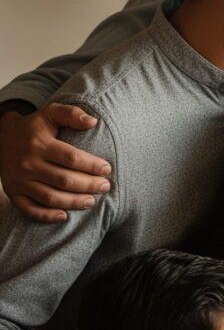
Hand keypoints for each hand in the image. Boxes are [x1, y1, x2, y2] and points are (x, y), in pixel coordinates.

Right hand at [0, 104, 110, 222]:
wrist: (1, 137)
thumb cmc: (34, 127)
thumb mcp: (50, 114)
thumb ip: (71, 114)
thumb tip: (93, 121)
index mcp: (39, 144)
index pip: (71, 158)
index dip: (92, 165)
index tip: (107, 169)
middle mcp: (27, 163)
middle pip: (64, 180)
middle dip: (89, 185)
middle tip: (105, 186)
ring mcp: (19, 180)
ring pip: (51, 197)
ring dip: (74, 202)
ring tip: (92, 201)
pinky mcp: (13, 193)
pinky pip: (30, 209)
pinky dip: (48, 216)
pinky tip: (65, 216)